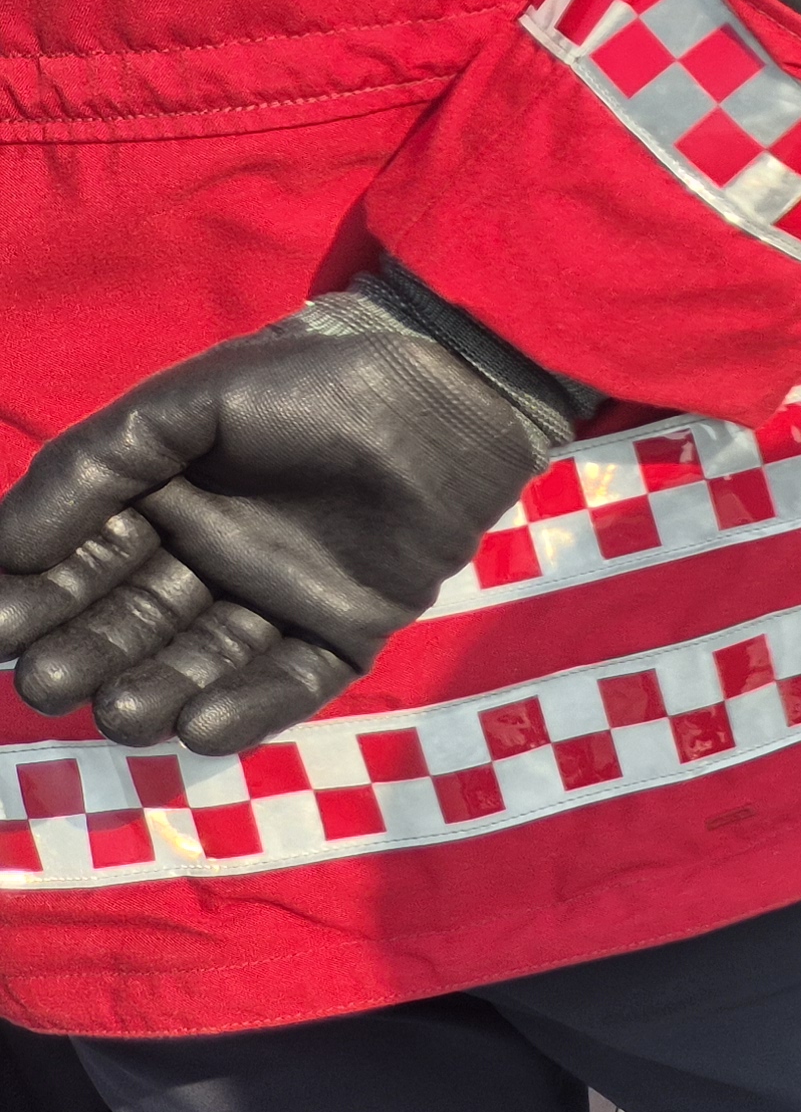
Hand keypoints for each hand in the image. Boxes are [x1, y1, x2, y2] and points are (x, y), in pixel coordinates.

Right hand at [0, 293, 566, 753]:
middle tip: (51, 681)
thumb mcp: (184, 407)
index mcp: (160, 505)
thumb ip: (93, 468)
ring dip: (158, 693)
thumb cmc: (308, 382)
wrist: (446, 388)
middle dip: (88, 655)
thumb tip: (4, 546)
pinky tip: (201, 728)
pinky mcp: (347, 630)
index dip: (37, 597)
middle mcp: (210, 560)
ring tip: (122, 713)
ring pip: (202, 663)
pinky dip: (248, 708)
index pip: (81, 564)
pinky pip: (291, 681)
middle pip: (132, 624)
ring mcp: (278, 599)